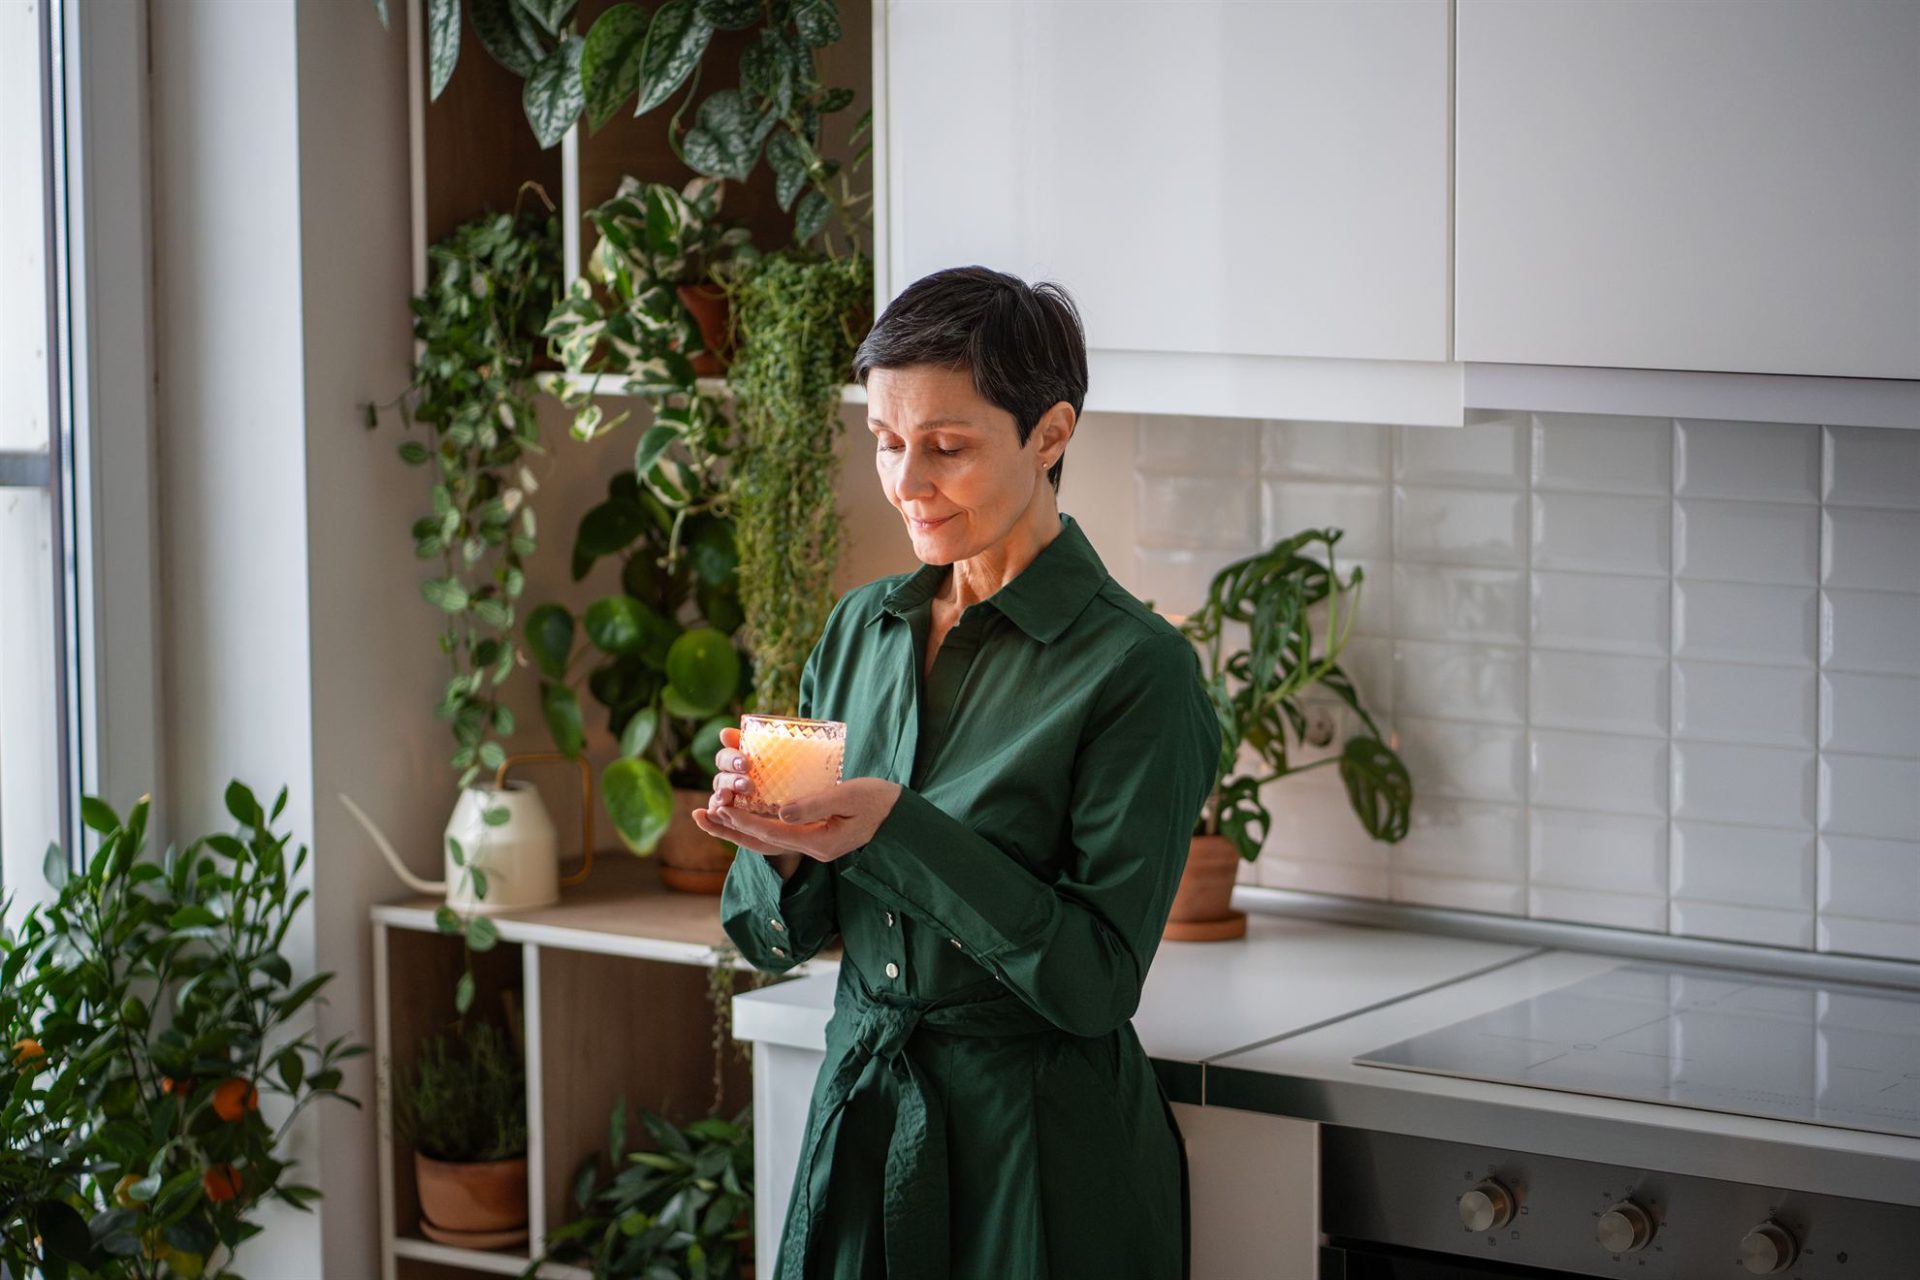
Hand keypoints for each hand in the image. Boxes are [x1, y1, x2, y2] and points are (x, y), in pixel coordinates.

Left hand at [691, 728, 899, 862]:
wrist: (897, 815)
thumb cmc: (878, 801)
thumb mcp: (850, 796)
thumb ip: (816, 804)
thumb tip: (780, 811)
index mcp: (819, 842)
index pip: (772, 834)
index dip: (744, 821)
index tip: (721, 807)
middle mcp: (810, 848)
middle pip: (759, 843)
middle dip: (727, 830)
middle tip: (698, 816)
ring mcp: (810, 844)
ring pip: (763, 840)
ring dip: (734, 829)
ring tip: (707, 817)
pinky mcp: (811, 834)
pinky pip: (774, 833)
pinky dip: (752, 825)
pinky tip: (737, 815)